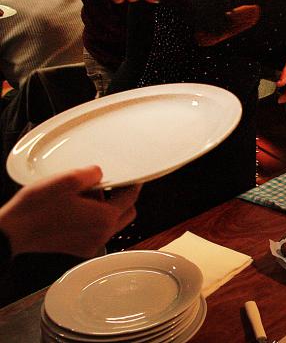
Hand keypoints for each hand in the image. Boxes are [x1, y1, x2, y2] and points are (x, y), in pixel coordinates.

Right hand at [0, 166, 139, 257]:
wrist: (12, 232)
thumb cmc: (36, 208)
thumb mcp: (67, 179)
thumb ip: (92, 173)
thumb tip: (100, 173)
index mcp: (105, 219)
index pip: (132, 197)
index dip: (134, 183)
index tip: (134, 177)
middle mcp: (102, 235)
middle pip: (127, 213)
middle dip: (123, 198)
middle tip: (112, 184)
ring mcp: (91, 244)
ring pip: (112, 223)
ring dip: (108, 208)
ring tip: (86, 196)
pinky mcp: (79, 249)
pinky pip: (97, 231)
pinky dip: (95, 220)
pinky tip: (77, 209)